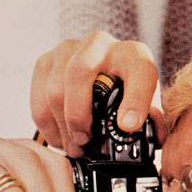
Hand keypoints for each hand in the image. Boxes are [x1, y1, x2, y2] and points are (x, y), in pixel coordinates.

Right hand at [31, 31, 162, 156]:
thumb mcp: (147, 108)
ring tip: (73, 146)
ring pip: (54, 87)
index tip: (129, 127)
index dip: (135, 100)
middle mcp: (100, 44)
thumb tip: (151, 140)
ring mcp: (69, 49)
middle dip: (79, 114)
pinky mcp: (46, 62)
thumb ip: (153, 124)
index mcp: (134, 56)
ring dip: (61, 124)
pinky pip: (38, 95)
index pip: (139, 71)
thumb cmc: (129, 96)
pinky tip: (60, 138)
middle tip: (84, 142)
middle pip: (79, 73)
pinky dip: (46, 123)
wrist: (106, 75)